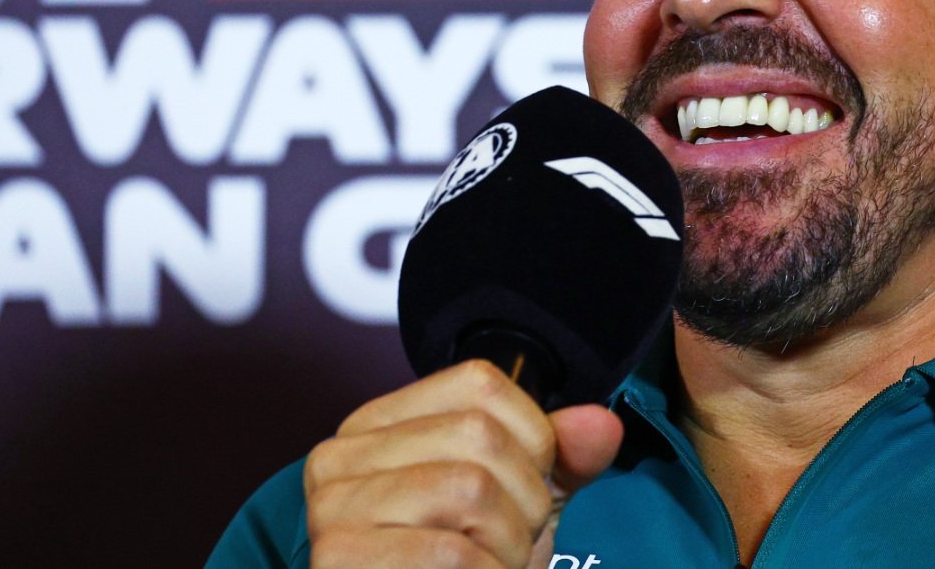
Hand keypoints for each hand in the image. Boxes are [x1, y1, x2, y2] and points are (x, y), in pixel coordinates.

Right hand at [303, 359, 623, 567]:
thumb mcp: (518, 505)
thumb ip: (561, 460)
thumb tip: (601, 424)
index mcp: (380, 425)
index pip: (480, 383)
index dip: (531, 438)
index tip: (524, 489)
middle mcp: (342, 455)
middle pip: (479, 435)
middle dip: (524, 501)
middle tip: (508, 545)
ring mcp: (333, 507)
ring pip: (469, 488)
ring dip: (508, 546)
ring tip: (492, 568)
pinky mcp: (337, 557)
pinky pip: (452, 552)